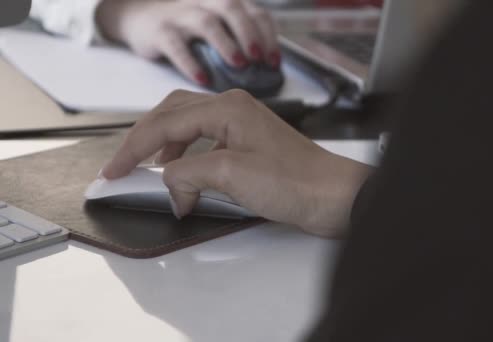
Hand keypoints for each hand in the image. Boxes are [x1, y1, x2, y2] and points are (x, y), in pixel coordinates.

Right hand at [96, 0, 280, 85]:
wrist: (140, 19)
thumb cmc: (189, 31)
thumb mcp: (218, 30)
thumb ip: (240, 43)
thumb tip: (266, 72)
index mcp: (225, 4)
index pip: (255, 11)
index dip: (268, 35)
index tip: (274, 62)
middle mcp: (205, 3)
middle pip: (232, 8)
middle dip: (249, 33)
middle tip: (259, 58)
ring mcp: (182, 15)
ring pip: (206, 22)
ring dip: (226, 43)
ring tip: (238, 65)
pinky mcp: (159, 30)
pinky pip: (175, 45)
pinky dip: (190, 63)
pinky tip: (202, 79)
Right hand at [101, 90, 371, 236]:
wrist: (334, 197)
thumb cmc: (296, 182)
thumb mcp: (231, 175)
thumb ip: (188, 172)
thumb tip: (169, 182)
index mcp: (227, 108)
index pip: (165, 122)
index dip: (134, 148)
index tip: (113, 171)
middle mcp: (233, 110)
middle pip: (172, 115)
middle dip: (145, 140)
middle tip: (124, 166)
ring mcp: (242, 128)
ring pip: (189, 128)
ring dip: (168, 151)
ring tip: (156, 175)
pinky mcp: (250, 147)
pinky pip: (207, 145)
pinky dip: (190, 160)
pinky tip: (188, 178)